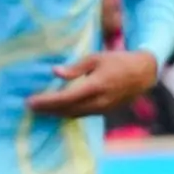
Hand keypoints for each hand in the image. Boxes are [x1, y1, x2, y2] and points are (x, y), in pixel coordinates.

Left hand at [27, 50, 158, 117]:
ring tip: (39, 110)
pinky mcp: (104, 112)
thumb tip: (55, 72)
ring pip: (73, 115)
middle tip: (29, 107)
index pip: (65, 98)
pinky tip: (56, 110)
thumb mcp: (97, 58)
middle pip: (67, 110)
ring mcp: (102, 109)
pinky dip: (67, 113)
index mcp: (96, 86)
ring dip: (55, 113)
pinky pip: (81, 115)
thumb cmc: (118, 61)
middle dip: (47, 110)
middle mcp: (98, 102)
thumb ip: (76, 67)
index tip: (31, 102)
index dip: (47, 102)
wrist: (143, 74)